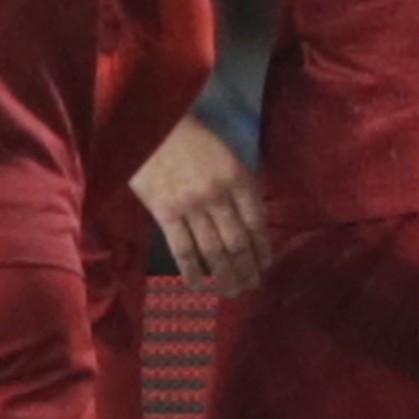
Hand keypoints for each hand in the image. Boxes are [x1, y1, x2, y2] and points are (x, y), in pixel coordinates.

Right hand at [132, 116, 267, 292]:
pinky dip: (192, 272)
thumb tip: (253, 223)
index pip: (256, 222)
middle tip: (250, 286)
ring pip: (213, 251)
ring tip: (231, 291)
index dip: (262, 248)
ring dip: (225, 275)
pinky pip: (182, 250)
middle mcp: (218, 195)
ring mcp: (191, 206)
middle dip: (246, 269)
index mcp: (238, 178)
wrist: (153, 127)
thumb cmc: (193, 141)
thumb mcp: (227, 156)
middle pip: (237, 242)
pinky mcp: (165, 213)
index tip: (265, 264)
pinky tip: (200, 286)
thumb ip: (241, 187)